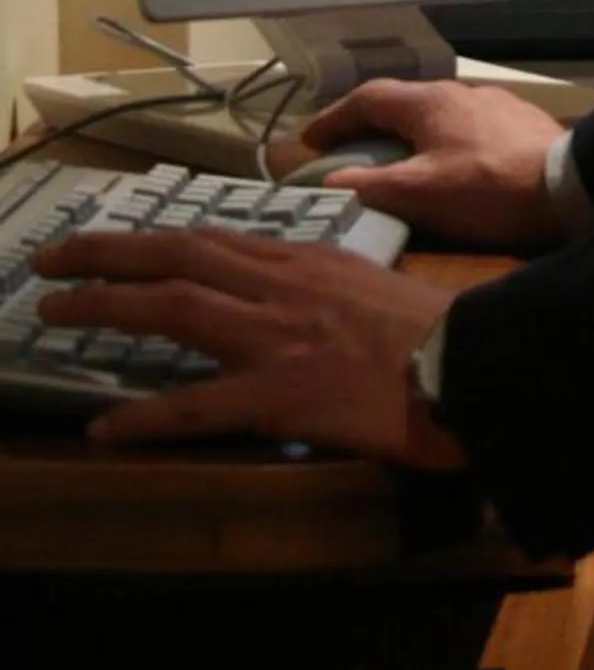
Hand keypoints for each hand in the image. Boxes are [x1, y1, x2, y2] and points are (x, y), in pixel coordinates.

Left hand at [34, 227, 467, 464]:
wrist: (467, 363)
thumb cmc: (433, 327)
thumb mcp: (372, 283)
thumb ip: (326, 280)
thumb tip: (301, 283)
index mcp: (304, 259)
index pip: (212, 239)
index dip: (154, 240)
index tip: (111, 242)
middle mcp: (279, 286)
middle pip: (177, 254)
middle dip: (106, 253)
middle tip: (50, 257)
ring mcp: (275, 337)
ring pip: (175, 307)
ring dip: (106, 305)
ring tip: (54, 311)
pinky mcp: (279, 393)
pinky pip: (198, 407)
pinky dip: (146, 417)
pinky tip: (105, 430)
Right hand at [283, 77, 567, 251]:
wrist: (569, 188)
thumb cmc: (487, 188)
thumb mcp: (418, 192)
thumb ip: (369, 186)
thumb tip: (328, 180)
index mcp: (429, 101)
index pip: (368, 97)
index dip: (334, 117)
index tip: (310, 140)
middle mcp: (460, 92)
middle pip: (402, 101)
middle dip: (368, 125)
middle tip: (346, 151)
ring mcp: (494, 105)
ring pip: (437, 113)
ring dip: (407, 133)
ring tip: (393, 161)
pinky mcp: (520, 124)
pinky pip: (465, 127)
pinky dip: (440, 141)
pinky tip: (447, 165)